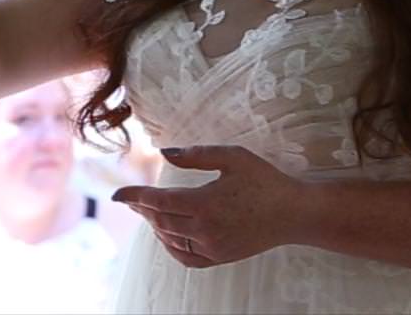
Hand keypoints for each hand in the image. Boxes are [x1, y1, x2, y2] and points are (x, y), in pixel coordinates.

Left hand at [110, 145, 306, 268]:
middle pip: (160, 220)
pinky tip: (168, 233)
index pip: (157, 201)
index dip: (134, 196)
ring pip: (170, 239)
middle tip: (132, 198)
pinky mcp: (220, 257)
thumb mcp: (232, 157)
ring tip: (149, 210)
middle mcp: (204, 230)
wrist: (294, 214)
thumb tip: (164, 153)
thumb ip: (195, 155)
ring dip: (155, 224)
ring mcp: (212, 247)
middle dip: (142, 209)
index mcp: (204, 203)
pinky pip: (185, 257)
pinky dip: (171, 246)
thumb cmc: (265, 181)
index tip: (116, 194)